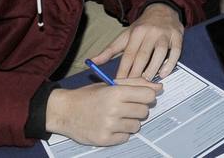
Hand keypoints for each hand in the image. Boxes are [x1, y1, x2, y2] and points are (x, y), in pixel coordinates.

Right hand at [44, 80, 161, 145]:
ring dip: (130, 122)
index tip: (140, 98)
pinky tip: (110, 126)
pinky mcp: (105, 139)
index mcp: (116, 92)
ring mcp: (109, 126)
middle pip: (144, 111)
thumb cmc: (89, 96)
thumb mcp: (110, 84)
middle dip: (137, 110)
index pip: (149, 96)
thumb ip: (136, 84)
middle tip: (125, 108)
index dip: (147, 97)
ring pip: (137, 126)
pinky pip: (125, 137)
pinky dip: (120, 133)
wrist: (65, 111)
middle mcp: (114, 109)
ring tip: (116, 117)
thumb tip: (159, 88)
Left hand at [92, 2, 184, 80]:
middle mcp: (150, 32)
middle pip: (143, 55)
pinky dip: (170, 63)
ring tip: (147, 82)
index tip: (118, 83)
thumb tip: (91, 62)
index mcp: (136, 32)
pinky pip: (175, 52)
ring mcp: (165, 34)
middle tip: (132, 88)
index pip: (128, 54)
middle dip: (137, 72)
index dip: (123, 70)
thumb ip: (109, 50)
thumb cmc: (142, 27)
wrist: (163, 10)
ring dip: (153, 69)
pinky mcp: (177, 36)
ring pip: (159, 53)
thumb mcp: (125, 35)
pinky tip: (163, 74)